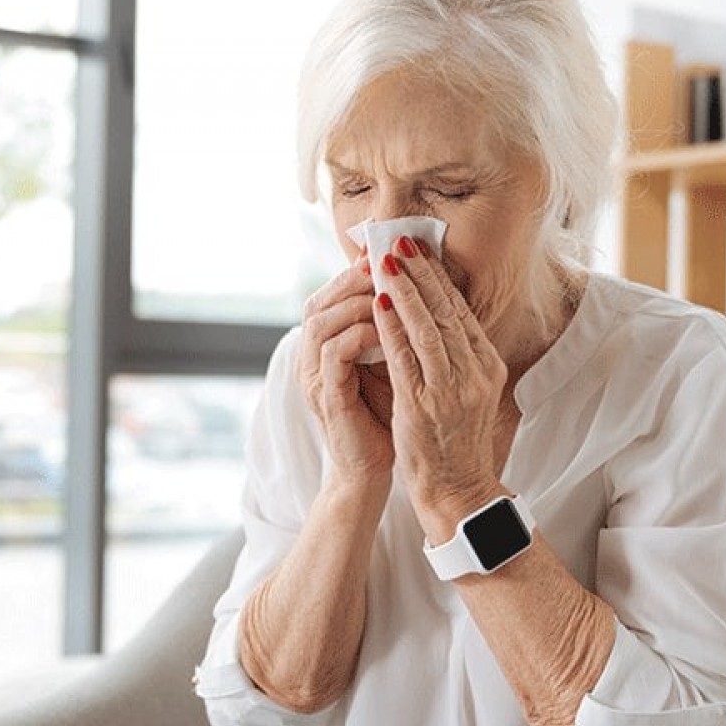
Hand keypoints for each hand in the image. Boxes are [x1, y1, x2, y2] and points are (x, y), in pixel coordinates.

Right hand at [299, 252, 394, 496]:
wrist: (373, 469)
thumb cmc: (385, 415)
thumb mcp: (389, 363)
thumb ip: (390, 330)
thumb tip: (414, 287)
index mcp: (325, 347)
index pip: (330, 296)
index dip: (353, 274)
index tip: (386, 255)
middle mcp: (312, 358)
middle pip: (318, 301)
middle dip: (351, 281)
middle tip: (384, 265)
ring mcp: (314, 377)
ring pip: (321, 322)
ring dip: (354, 303)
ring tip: (386, 293)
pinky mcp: (326, 396)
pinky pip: (333, 355)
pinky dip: (357, 336)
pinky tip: (385, 330)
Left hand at [371, 237, 507, 513]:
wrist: (457, 490)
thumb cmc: (455, 440)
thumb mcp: (467, 392)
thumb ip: (456, 356)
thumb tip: (437, 315)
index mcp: (487, 366)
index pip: (461, 311)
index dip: (438, 278)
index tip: (419, 251)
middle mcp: (474, 374)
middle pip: (446, 311)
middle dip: (420, 273)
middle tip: (399, 242)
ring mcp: (451, 390)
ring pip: (427, 327)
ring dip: (404, 291)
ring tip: (384, 263)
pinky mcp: (424, 406)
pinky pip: (405, 357)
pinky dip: (392, 327)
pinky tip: (379, 304)